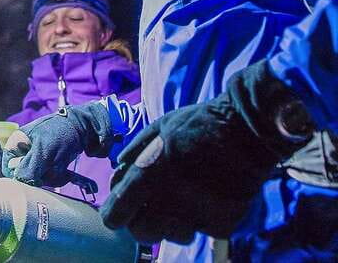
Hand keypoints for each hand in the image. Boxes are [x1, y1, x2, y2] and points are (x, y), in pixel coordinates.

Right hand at [1, 102, 111, 186]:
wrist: (86, 126)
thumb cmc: (61, 132)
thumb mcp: (43, 150)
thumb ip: (29, 168)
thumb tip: (21, 182)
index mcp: (17, 144)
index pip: (9, 168)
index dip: (21, 175)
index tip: (34, 176)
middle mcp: (26, 151)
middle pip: (27, 176)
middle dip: (44, 175)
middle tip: (54, 167)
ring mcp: (40, 158)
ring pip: (42, 178)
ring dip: (55, 176)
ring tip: (63, 166)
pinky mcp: (52, 162)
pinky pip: (54, 176)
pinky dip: (64, 177)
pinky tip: (78, 180)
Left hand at [101, 61, 309, 243]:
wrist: (247, 132)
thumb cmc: (198, 125)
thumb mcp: (158, 128)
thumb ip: (135, 152)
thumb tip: (119, 171)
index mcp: (148, 175)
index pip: (117, 213)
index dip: (113, 216)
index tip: (115, 215)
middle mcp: (169, 201)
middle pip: (141, 233)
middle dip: (139, 224)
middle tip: (146, 211)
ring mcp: (196, 216)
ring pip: (171, 235)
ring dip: (169, 224)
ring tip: (179, 202)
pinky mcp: (221, 225)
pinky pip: (201, 230)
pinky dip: (199, 219)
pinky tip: (206, 198)